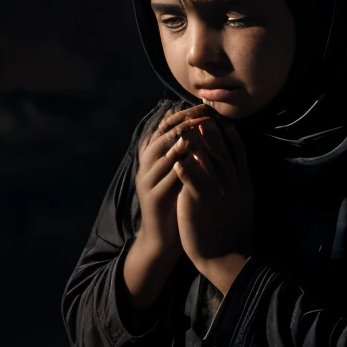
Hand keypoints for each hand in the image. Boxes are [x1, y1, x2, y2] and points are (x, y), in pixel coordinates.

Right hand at [123, 104, 215, 309]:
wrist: (163, 239)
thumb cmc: (175, 202)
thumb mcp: (177, 173)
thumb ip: (181, 151)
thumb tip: (193, 124)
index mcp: (152, 159)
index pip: (162, 129)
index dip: (180, 115)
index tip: (199, 107)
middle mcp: (146, 167)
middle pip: (160, 138)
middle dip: (180, 123)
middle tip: (198, 113)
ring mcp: (148, 183)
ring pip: (158, 156)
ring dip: (174, 141)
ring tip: (189, 129)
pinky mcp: (154, 199)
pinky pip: (164, 179)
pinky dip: (176, 168)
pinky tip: (188, 160)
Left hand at [172, 111, 253, 292]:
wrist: (229, 260)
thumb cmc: (230, 232)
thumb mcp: (241, 201)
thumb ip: (235, 180)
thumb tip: (229, 162)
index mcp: (243, 183)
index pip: (237, 150)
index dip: (226, 131)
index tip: (217, 116)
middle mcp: (234, 184)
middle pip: (223, 150)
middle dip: (211, 129)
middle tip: (200, 111)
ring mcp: (221, 193)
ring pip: (210, 161)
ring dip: (198, 142)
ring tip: (187, 126)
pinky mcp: (205, 205)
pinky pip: (197, 183)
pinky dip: (188, 169)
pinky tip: (179, 158)